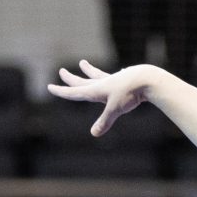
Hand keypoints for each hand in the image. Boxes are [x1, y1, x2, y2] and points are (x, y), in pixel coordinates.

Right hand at [48, 60, 164, 136]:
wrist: (147, 79)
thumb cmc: (130, 93)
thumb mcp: (115, 109)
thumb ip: (104, 121)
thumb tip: (94, 134)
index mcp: (96, 90)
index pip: (74, 92)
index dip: (61, 91)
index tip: (50, 87)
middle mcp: (102, 83)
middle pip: (82, 81)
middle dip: (70, 79)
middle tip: (61, 71)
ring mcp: (113, 80)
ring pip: (97, 75)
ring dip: (89, 70)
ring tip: (83, 63)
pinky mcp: (124, 80)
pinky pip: (114, 77)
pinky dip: (112, 76)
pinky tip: (119, 72)